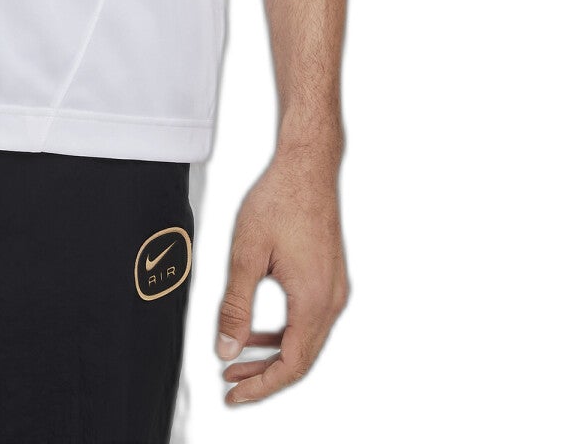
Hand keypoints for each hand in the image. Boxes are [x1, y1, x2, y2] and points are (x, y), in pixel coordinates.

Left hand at [213, 140, 349, 405]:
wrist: (307, 166)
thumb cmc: (279, 199)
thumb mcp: (246, 254)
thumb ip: (235, 306)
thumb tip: (227, 349)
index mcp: (313, 299)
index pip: (291, 365)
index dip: (261, 387)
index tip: (234, 395)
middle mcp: (331, 300)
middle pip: (301, 359)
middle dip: (264, 377)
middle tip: (231, 386)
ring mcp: (334, 289)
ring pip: (305, 341)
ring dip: (272, 356)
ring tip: (238, 363)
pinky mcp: (329, 278)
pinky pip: (309, 320)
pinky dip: (283, 334)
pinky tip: (258, 334)